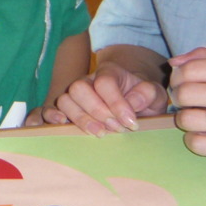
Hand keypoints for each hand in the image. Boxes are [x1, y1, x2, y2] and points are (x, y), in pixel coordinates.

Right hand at [42, 61, 166, 134]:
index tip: (131, 122)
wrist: (133, 101)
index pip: (104, 82)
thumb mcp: (155, 93)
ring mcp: (75, 95)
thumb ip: (148, 93)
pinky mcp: (67, 110)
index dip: (116, 103)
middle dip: (96, 111)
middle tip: (115, 128)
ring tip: (100, 133)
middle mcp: (88, 81)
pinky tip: (63, 125)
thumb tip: (132, 103)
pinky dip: (52, 117)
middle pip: (79, 88)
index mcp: (109, 72)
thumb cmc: (142, 98)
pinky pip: (49, 110)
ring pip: (64, 100)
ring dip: (80, 118)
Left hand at [168, 47, 205, 165]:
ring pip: (187, 119)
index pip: (190, 70)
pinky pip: (198, 144)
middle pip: (185, 94)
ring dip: (186, 120)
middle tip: (191, 103)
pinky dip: (195, 140)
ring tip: (200, 119)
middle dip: (180, 99)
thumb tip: (173, 64)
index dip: (179, 78)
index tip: (185, 85)